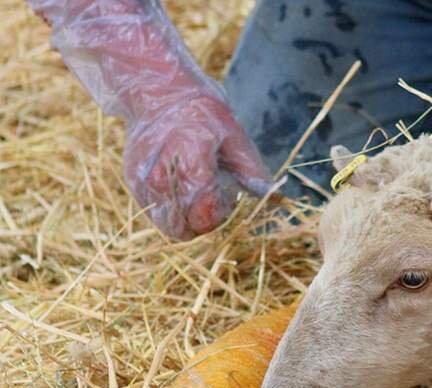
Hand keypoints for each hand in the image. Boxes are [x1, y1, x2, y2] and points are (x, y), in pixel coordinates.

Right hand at [123, 94, 271, 239]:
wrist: (158, 91)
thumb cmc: (201, 112)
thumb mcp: (233, 134)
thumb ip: (251, 170)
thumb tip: (274, 196)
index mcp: (191, 161)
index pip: (205, 214)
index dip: (222, 213)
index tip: (227, 196)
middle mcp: (162, 175)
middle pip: (187, 227)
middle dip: (206, 221)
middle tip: (212, 197)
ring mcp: (143, 181)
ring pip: (170, 226)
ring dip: (187, 219)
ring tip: (196, 193)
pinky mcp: (134, 183)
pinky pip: (156, 215)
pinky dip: (171, 211)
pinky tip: (180, 189)